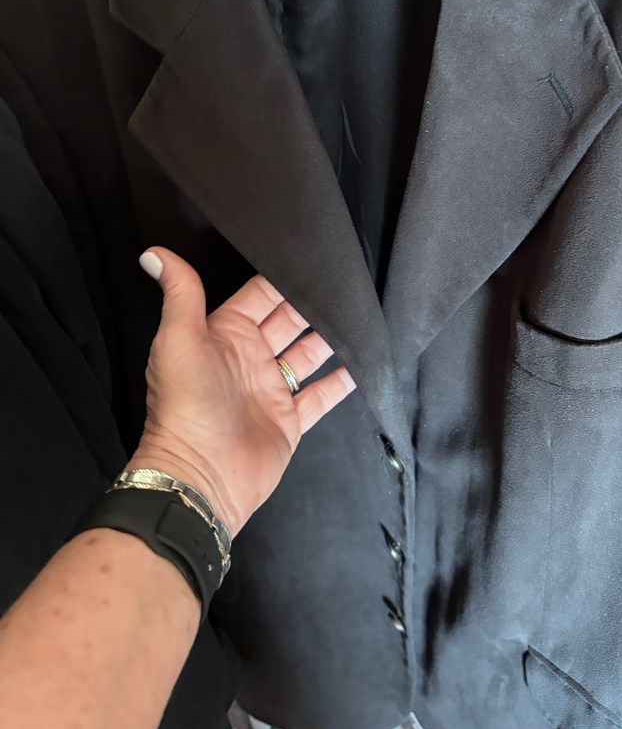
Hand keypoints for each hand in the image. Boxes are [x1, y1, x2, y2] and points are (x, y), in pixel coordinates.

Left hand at [127, 247, 355, 535]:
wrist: (201, 476)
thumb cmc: (184, 406)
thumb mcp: (178, 339)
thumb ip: (181, 293)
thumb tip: (154, 252)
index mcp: (224, 334)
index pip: (260, 295)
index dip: (283, 277)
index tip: (313, 256)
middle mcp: (249, 358)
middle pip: (289, 321)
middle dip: (313, 302)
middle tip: (346, 281)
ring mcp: (271, 389)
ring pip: (308, 354)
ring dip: (330, 337)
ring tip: (359, 314)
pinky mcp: (290, 420)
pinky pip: (320, 395)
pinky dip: (340, 381)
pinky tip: (361, 364)